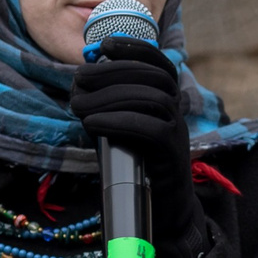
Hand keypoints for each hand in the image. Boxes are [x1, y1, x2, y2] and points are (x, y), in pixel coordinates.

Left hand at [68, 35, 202, 257]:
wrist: (161, 213)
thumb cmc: (135, 167)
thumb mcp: (120, 129)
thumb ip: (109, 106)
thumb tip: (80, 82)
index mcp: (166, 101)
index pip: (159, 63)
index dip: (135, 48)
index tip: (104, 45)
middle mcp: (177, 112)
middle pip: (153, 76)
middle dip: (112, 71)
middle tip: (78, 80)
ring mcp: (179, 132)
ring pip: (153, 98)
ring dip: (109, 97)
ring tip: (78, 107)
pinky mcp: (174, 155)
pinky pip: (152, 128)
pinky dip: (118, 121)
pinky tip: (92, 125)